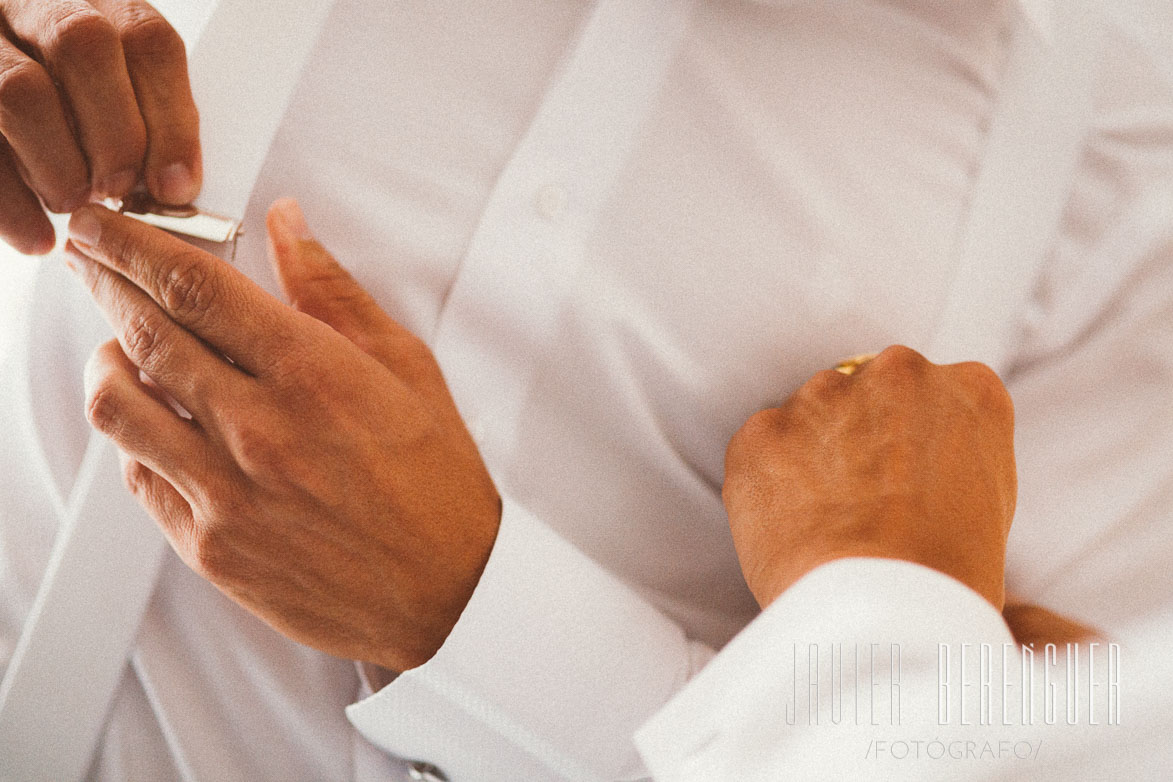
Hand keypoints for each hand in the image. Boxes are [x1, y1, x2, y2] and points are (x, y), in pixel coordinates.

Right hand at [0, 1, 199, 253]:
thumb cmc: (66, 106)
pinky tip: (34, 238)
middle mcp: (28, 1)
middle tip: (119, 191)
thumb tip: (175, 187)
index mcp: (92, 0)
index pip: (145, 37)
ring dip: (58, 164)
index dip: (170, 117)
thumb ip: (139, 119)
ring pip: (19, 88)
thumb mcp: (106, 94)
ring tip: (73, 206)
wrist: (3, 95)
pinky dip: (8, 202)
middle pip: (84, 45)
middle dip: (115, 134)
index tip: (177, 186)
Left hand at [65, 200, 499, 670]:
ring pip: (118, 405)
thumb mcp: (408, 368)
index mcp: (312, 375)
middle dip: (103, 279)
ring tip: (117, 342)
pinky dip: (133, 433)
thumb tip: (289, 228)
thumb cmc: (439, 487)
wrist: (449, 594)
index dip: (132, 241)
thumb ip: (335, 292)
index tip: (108, 222)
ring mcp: (227, 493)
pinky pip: (139, 475)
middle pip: (144, 331)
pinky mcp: (211, 547)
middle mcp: (259, 430)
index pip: (193, 285)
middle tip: (92, 258)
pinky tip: (153, 419)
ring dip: (104, 358)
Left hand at [723, 346, 1015, 609]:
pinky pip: (761, 449)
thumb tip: (919, 468)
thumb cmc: (949, 581)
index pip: (934, 396)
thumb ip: (955, 460)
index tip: (903, 480)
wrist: (883, 609)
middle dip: (860, 437)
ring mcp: (825, 394)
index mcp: (969, 389)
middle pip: (869, 395)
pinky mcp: (764, 428)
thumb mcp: (990, 507)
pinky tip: (789, 529)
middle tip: (860, 503)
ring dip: (811, 455)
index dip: (913, 442)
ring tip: (825, 523)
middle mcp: (898, 373)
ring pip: (811, 416)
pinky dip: (766, 483)